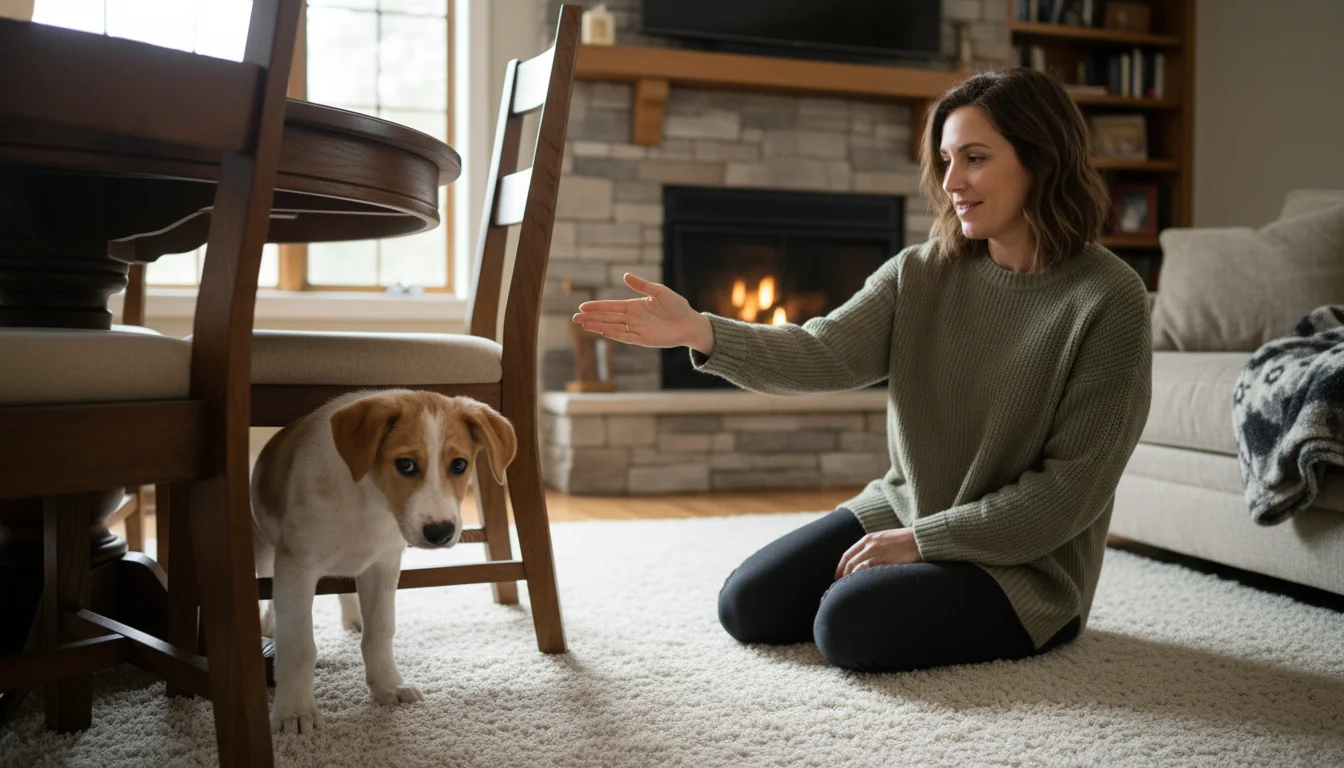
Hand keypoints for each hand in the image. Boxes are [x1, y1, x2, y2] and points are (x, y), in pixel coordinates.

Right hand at [572, 273, 715, 354]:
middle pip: (607, 318)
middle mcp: (632, 318)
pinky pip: (626, 337)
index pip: (611, 306)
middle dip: (591, 317)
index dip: (596, 306)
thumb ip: (642, 285)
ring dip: (598, 326)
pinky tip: (603, 332)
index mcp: (634, 306)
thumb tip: (625, 275)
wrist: (690, 323)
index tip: (582, 306)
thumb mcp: (659, 291)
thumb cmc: (677, 306)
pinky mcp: (644, 340)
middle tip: (575, 318)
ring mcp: (637, 330)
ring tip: (584, 325)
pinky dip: (614, 335)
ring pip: (613, 328)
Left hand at [835, 529, 921, 579]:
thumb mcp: (885, 538)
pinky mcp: (885, 562)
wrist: (920, 539)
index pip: (847, 554)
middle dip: (843, 575)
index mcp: (868, 538)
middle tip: (840, 586)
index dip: (841, 567)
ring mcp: (876, 554)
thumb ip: (873, 546)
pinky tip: (861, 587)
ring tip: (849, 589)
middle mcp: (869, 545)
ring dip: (851, 580)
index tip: (837, 576)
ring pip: (856, 569)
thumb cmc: (905, 540)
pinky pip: (868, 573)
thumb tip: (865, 560)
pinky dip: (862, 580)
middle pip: (850, 563)